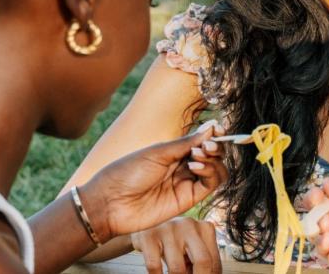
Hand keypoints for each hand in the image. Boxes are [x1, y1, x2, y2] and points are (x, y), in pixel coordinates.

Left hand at [80, 123, 227, 240]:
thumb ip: (186, 142)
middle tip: (207, 145)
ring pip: (217, 169)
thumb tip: (211, 126)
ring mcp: (186, 183)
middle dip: (215, 146)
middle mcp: (183, 166)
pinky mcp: (188, 199)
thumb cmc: (127, 173)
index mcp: (174, 152)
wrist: (110, 203)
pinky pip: (210, 184)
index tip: (218, 128)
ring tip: (199, 156)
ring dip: (215, 160)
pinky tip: (196, 167)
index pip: (203, 142)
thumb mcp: (157, 152)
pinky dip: (210, 172)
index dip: (213, 135)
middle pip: (213, 155)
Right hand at [132, 217, 221, 273]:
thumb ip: (201, 263)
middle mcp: (189, 225)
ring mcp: (169, 228)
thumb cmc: (175, 242)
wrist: (146, 224)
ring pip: (177, 268)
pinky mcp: (149, 235)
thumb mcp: (191, 249)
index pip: (213, 261)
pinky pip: (154, 266)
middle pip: (203, 260)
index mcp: (205, 228)